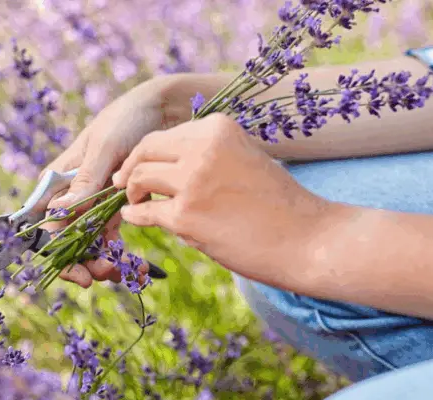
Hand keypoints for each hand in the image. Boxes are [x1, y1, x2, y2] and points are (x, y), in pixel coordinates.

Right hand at [42, 76, 193, 287]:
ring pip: (87, 244)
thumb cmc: (125, 120)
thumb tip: (58, 211)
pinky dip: (121, 254)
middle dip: (81, 263)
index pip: (44, 224)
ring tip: (125, 273)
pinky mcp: (115, 205)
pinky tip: (139, 267)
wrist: (162, 109)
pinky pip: (110, 236)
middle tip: (104, 275)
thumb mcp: (105, 147)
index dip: (55, 252)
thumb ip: (84, 180)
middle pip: (64, 240)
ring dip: (102, 262)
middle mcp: (70, 195)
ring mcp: (92, 202)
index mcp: (57, 180)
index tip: (78, 271)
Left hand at [112, 114, 335, 284]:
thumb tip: (163, 162)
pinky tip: (134, 217)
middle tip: (124, 184)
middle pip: (144, 152)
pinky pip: (144, 212)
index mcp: (217, 128)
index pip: (164, 136)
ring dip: (131, 192)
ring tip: (135, 202)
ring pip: (138, 179)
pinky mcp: (186, 217)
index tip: (137, 167)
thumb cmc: (278, 203)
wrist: (308, 238)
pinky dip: (134, 215)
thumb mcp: (244, 157)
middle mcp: (202, 148)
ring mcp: (192, 182)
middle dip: (129, 169)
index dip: (145, 154)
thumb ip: (206, 154)